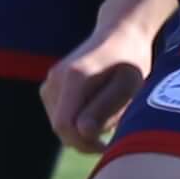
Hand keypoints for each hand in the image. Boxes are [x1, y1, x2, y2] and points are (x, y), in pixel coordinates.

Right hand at [42, 16, 159, 155]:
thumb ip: (105, 108)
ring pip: (60, 124)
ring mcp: (50, 81)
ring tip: (108, 112)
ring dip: (82, 129)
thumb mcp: (128, 85)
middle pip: (61, 128)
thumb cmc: (129, 61)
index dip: (83, 143)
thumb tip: (82, 131)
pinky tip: (97, 108)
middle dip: (85, 137)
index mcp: (75, 77)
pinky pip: (60, 116)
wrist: (120, 33)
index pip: (64, 125)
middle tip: (114, 126)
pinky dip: (77, 120)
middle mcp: (56, 78)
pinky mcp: (50, 86)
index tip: (107, 145)